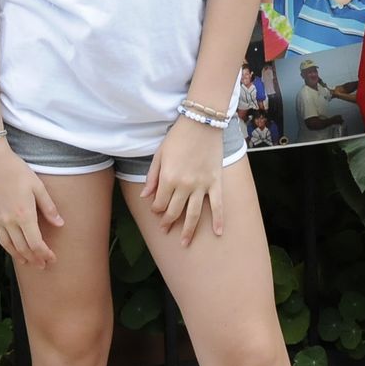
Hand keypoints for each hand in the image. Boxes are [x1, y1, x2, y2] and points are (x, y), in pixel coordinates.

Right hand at [0, 142, 62, 268]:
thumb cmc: (16, 170)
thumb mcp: (37, 185)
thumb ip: (48, 207)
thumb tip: (60, 224)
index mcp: (23, 215)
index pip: (36, 243)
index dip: (44, 254)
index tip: (51, 259)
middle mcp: (8, 221)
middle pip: (21, 248)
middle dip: (33, 259)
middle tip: (42, 265)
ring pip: (7, 244)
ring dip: (18, 255)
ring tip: (26, 261)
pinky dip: (5, 241)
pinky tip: (10, 242)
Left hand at [142, 118, 225, 245]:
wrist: (202, 122)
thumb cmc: (178, 137)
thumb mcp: (159, 154)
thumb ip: (152, 177)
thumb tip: (146, 196)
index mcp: (168, 178)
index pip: (160, 203)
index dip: (156, 209)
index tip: (156, 211)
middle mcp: (184, 185)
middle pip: (174, 211)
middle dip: (168, 222)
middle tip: (165, 229)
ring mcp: (201, 185)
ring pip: (194, 214)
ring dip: (188, 230)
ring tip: (185, 243)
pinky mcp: (215, 182)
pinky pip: (218, 205)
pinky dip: (218, 220)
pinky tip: (217, 233)